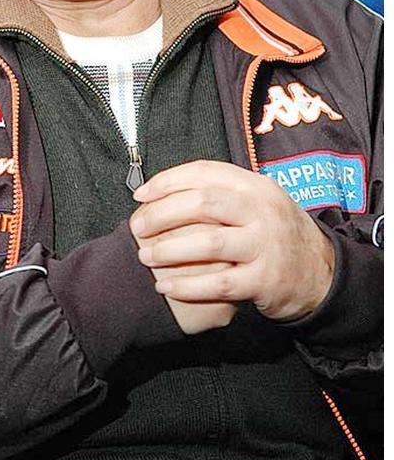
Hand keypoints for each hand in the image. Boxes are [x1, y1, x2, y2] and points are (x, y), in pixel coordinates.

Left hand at [129, 160, 335, 321]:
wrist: (321, 272)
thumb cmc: (273, 232)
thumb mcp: (257, 200)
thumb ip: (219, 191)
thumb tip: (164, 188)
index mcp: (255, 185)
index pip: (204, 173)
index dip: (167, 181)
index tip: (141, 194)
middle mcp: (262, 211)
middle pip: (202, 204)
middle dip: (161, 214)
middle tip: (137, 227)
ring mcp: (266, 245)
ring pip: (208, 243)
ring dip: (169, 250)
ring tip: (144, 256)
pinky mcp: (265, 281)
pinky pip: (217, 284)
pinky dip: (186, 286)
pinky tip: (165, 287)